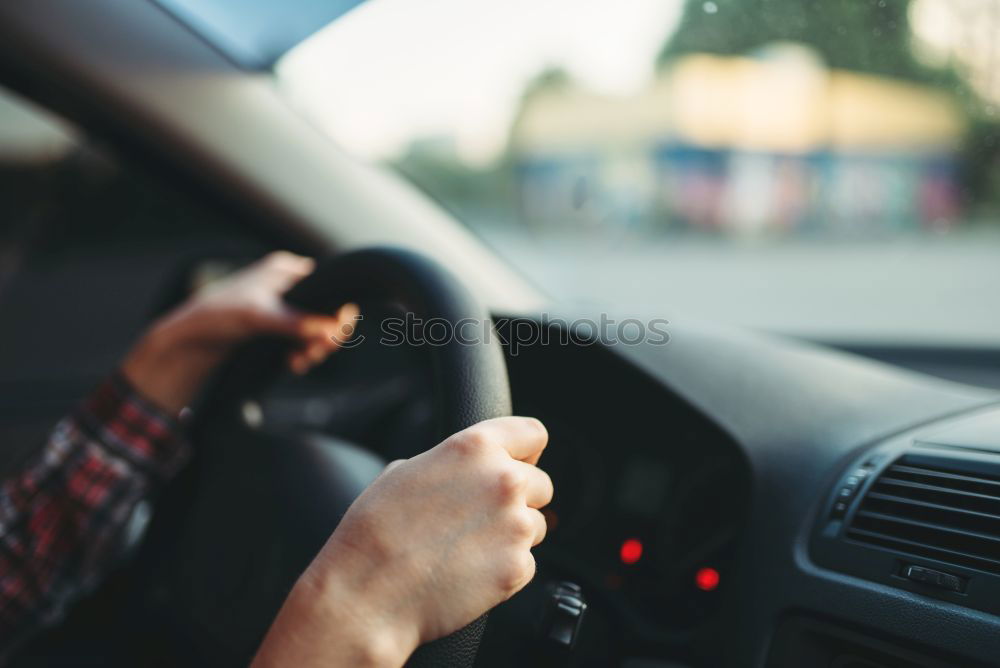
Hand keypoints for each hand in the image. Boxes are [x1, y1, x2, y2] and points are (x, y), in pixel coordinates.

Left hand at [122, 251, 357, 414]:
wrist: (191, 339)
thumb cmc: (218, 315)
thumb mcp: (259, 316)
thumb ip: (296, 321)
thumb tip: (332, 330)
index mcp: (286, 270)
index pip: (329, 285)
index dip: (338, 310)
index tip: (336, 334)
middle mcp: (289, 285)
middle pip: (327, 310)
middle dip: (326, 334)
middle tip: (318, 352)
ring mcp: (286, 307)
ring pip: (318, 328)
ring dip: (315, 348)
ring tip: (302, 361)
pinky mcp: (280, 328)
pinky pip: (304, 340)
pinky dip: (304, 353)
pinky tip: (294, 363)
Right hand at [251, 417, 552, 667]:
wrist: (367, 593)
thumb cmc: (374, 531)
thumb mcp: (405, 471)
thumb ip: (450, 462)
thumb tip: (465, 470)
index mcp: (476, 447)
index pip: (533, 433)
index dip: (526, 450)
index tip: (521, 462)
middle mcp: (504, 480)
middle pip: (541, 483)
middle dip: (519, 499)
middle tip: (481, 518)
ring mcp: (516, 525)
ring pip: (537, 525)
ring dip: (513, 534)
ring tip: (467, 548)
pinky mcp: (518, 567)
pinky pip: (526, 562)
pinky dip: (505, 569)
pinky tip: (467, 572)